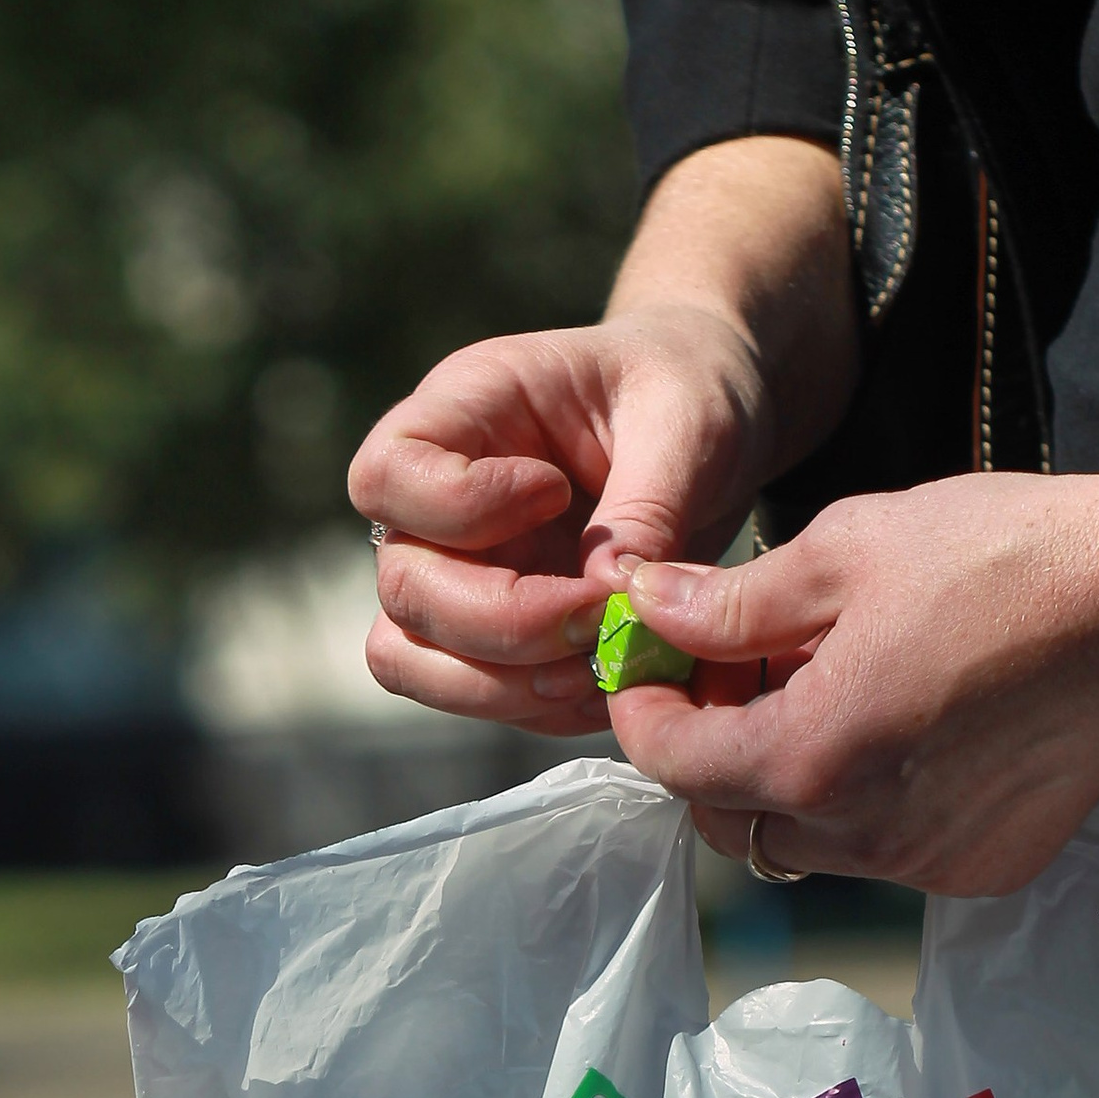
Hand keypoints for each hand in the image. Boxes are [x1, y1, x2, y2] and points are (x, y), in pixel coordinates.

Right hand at [349, 304, 779, 735]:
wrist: (712, 430)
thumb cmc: (687, 391)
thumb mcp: (687, 421)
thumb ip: (646, 507)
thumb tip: (607, 598)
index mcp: (463, 411)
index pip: (386, 474)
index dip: (458, 506)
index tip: (554, 494)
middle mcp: (433, 503)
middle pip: (403, 589)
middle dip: (504, 622)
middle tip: (601, 613)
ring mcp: (450, 576)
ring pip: (411, 661)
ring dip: (505, 683)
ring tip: (601, 662)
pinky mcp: (483, 638)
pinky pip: (474, 697)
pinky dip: (539, 706)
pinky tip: (609, 679)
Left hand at [602, 466, 1098, 893]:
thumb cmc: (1005, 554)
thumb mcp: (849, 550)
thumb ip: (732, 602)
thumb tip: (643, 607)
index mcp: (809, 756)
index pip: (671, 764)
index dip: (641, 712)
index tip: (644, 667)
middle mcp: (856, 834)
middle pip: (726, 820)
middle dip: (706, 754)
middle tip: (731, 675)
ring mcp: (920, 864)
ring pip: (800, 843)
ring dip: (782, 782)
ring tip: (819, 692)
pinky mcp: (975, 870)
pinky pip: (879, 854)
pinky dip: (860, 804)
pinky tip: (897, 730)